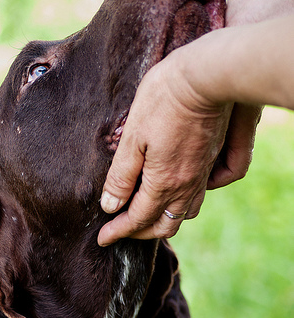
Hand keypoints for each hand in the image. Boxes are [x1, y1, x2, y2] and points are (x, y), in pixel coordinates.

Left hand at [98, 40, 258, 245]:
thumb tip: (110, 206)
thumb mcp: (132, 137)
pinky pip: (202, 196)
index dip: (118, 232)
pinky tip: (176, 195)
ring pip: (185, 214)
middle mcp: (186, 186)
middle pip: (163, 225)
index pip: (137, 220)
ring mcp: (204, 174)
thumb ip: (121, 176)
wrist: (207, 77)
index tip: (102, 240)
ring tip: (145, 217)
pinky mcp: (214, 161)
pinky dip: (186, 206)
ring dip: (163, 222)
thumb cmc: (163, 100)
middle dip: (140, 233)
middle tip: (120, 231)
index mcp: (163, 182)